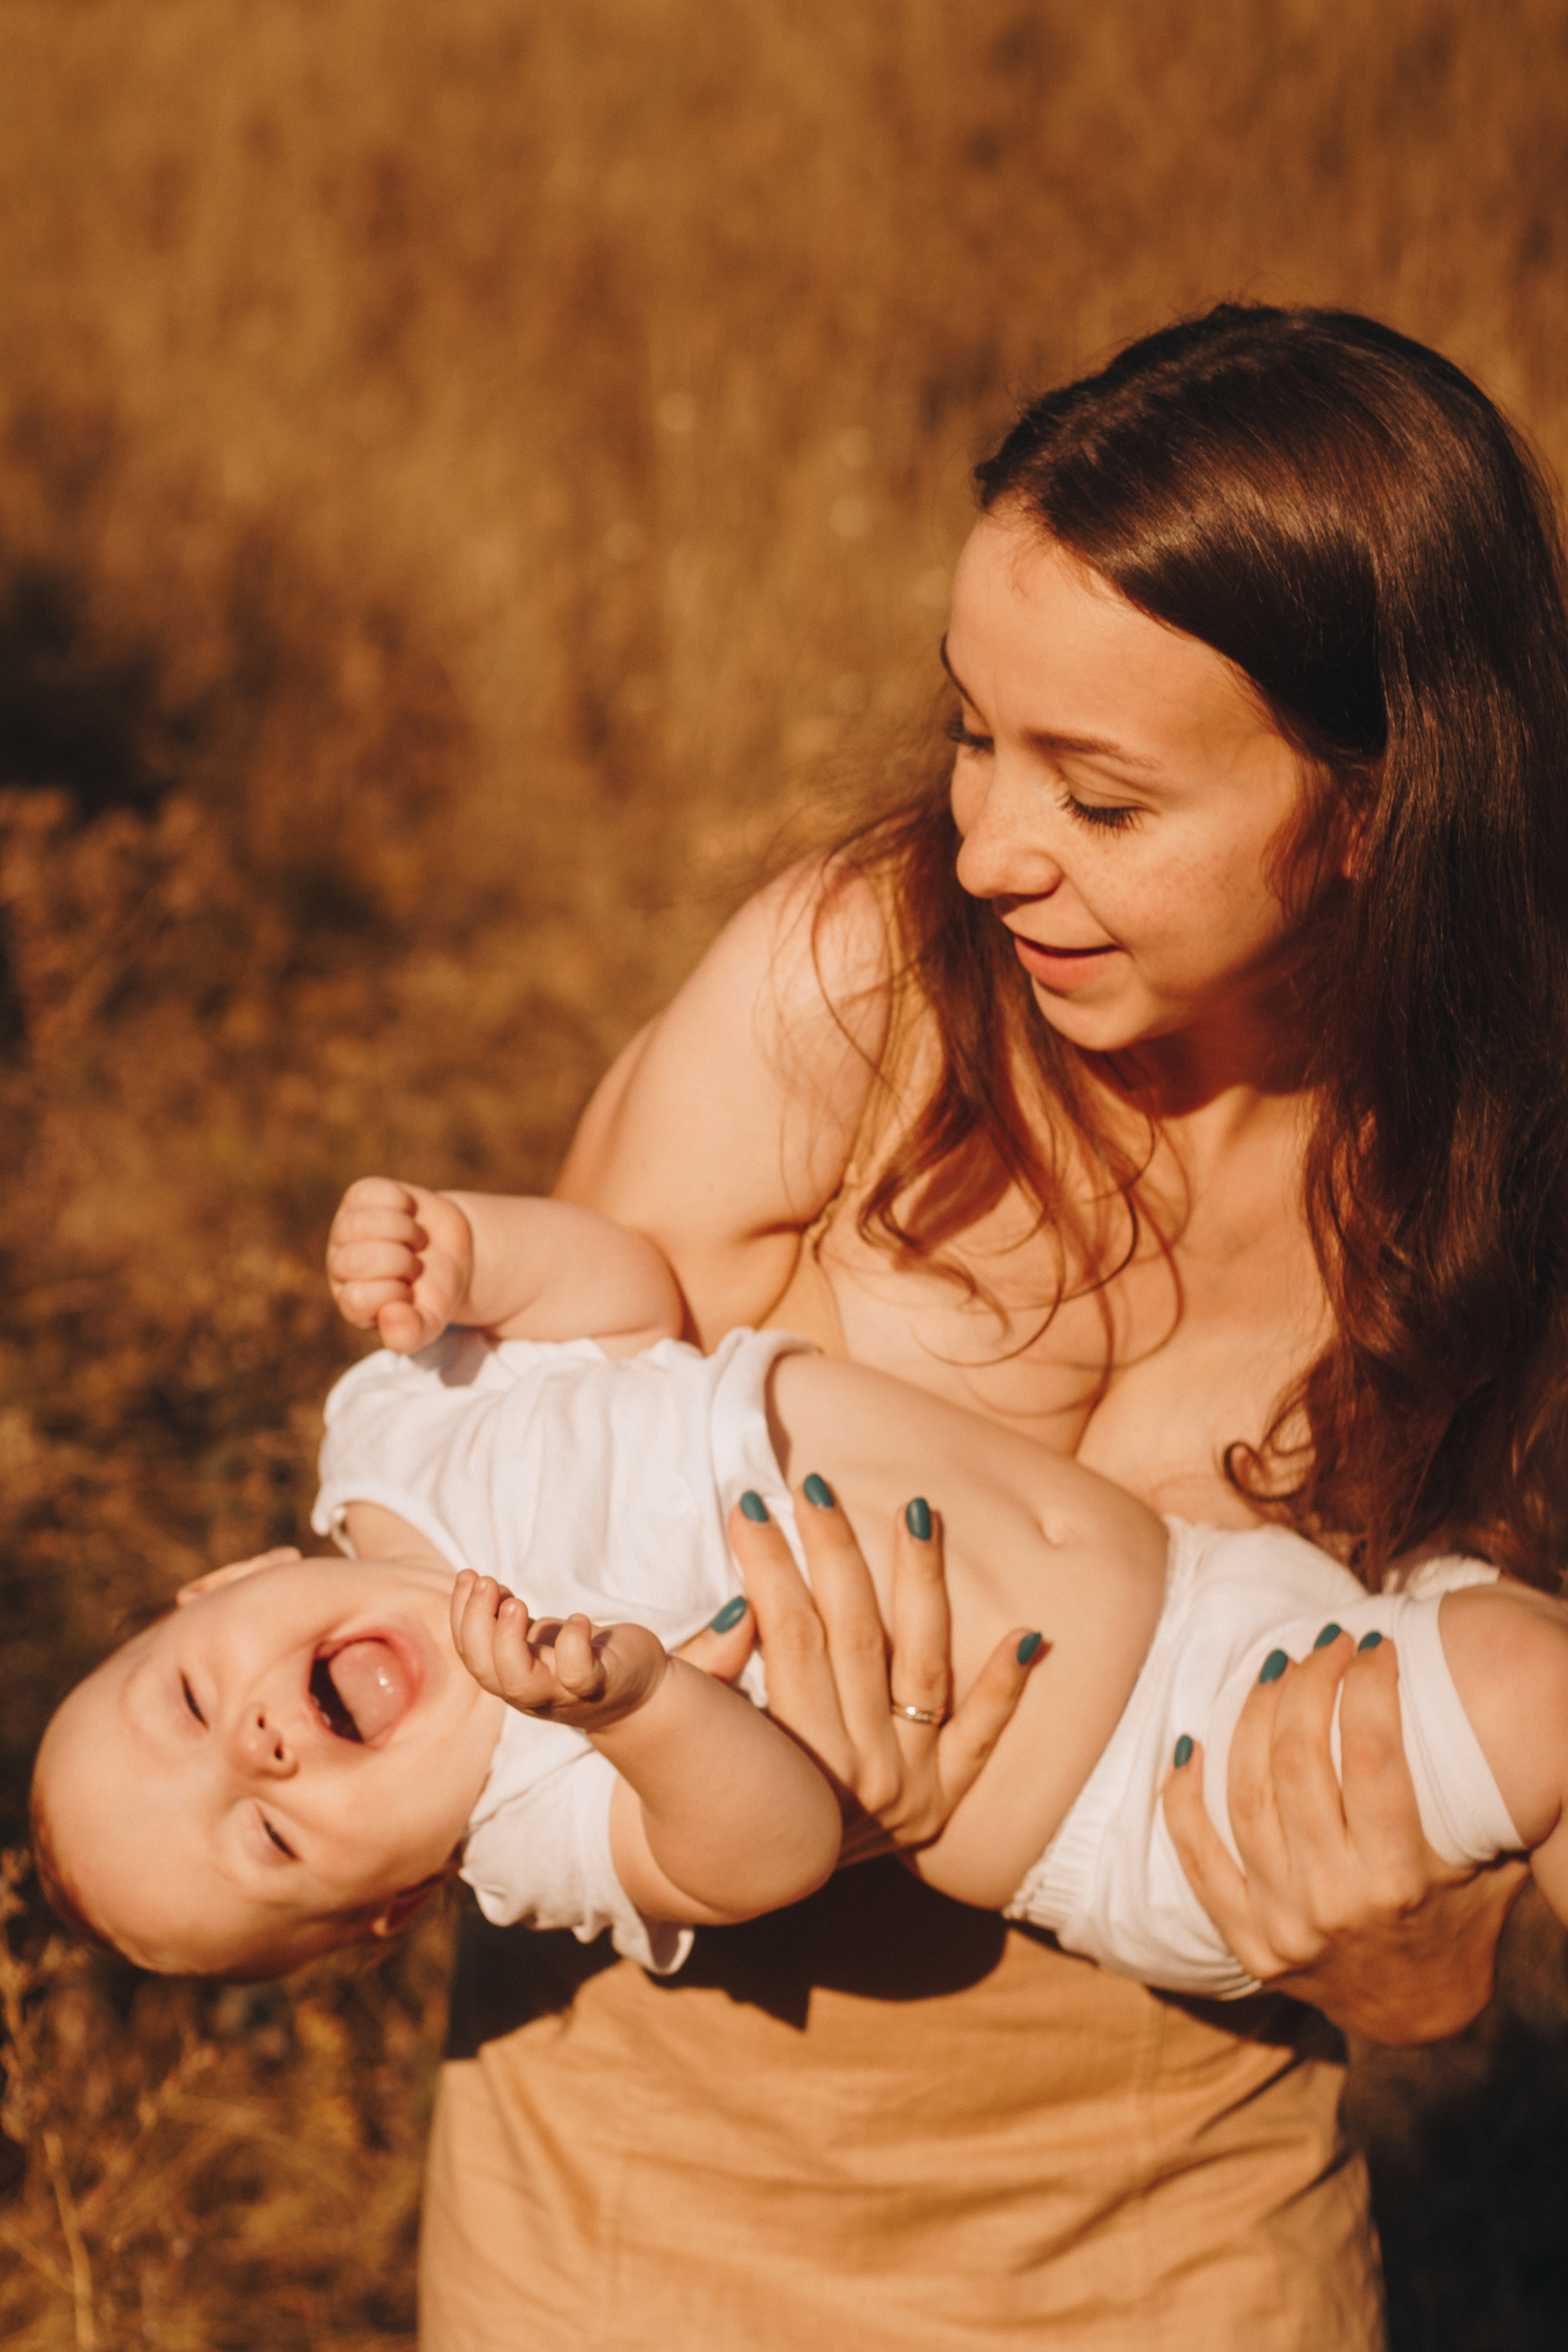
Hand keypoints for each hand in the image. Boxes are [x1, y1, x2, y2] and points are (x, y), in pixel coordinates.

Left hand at [327, 1177, 474, 1351]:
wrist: (449, 1253)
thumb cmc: (434, 1292)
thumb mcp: (430, 1321)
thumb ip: (410, 1334)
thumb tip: (391, 1317)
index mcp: (351, 1301)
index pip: (357, 1299)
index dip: (395, 1294)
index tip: (411, 1293)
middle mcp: (340, 1265)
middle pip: (358, 1259)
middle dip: (401, 1261)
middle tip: (414, 1266)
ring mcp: (345, 1229)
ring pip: (362, 1224)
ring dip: (403, 1230)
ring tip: (413, 1241)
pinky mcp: (359, 1197)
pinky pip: (375, 1192)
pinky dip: (402, 1202)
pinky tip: (408, 1214)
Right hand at [449, 1568, 668, 1729]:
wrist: (640, 1693)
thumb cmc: (582, 1657)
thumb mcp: (539, 1638)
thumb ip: (510, 1618)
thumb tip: (483, 1585)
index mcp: (512, 1677)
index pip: (472, 1655)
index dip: (461, 1616)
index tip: (468, 1576)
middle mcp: (533, 1692)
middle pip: (487, 1672)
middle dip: (477, 1625)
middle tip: (486, 1582)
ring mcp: (566, 1694)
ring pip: (521, 1685)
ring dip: (508, 1641)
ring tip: (515, 1602)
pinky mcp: (602, 1685)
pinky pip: (580, 1676)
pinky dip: (573, 1646)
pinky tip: (576, 1619)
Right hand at [727, 1483, 1041, 1857]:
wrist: (748, 1877)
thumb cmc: (716, 1788)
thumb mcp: (701, 1741)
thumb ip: (710, 1677)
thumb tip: (739, 1608)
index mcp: (794, 1757)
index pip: (787, 1635)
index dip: (768, 1564)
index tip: (750, 1507)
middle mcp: (859, 1773)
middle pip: (853, 1634)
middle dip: (832, 1550)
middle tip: (814, 1488)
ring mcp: (911, 1787)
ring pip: (922, 1663)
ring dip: (920, 1581)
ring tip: (915, 1511)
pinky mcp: (948, 1798)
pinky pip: (982, 1736)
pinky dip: (1005, 1687)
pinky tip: (1030, 1634)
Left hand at [1163, 1628, 1527, 2042]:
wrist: (1419, 2014)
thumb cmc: (1461, 1915)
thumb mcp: (1487, 1859)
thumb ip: (1486, 1796)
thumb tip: (1505, 1703)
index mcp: (1401, 1880)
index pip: (1372, 1756)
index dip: (1368, 1686)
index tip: (1374, 1647)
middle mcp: (1337, 1902)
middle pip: (1297, 1764)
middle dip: (1309, 1686)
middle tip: (1323, 1647)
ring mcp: (1284, 1925)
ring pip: (1245, 1796)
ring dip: (1252, 1718)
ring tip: (1274, 1672)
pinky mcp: (1246, 1943)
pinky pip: (1196, 1856)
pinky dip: (1182, 1797)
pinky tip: (1188, 1744)